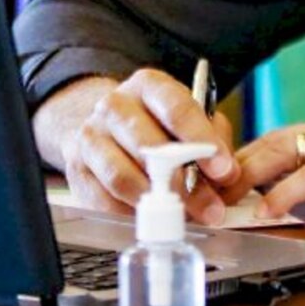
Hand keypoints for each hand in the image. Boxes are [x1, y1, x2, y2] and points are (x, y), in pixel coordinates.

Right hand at [33, 69, 240, 224]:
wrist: (105, 124)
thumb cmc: (159, 121)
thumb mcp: (191, 116)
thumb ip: (213, 137)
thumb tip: (228, 174)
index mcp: (149, 85)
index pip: (177, 109)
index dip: (203, 141)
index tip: (224, 170)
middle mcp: (115, 106)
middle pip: (150, 147)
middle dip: (186, 183)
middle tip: (210, 207)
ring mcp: (90, 137)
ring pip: (123, 176)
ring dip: (157, 204)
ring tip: (184, 219)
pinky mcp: (76, 170)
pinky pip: (104, 200)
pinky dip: (131, 215)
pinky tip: (153, 220)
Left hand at [225, 111, 304, 218]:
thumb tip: (293, 202)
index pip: (284, 137)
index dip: (248, 156)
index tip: (222, 177)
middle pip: (278, 139)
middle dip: (239, 163)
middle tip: (211, 190)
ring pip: (289, 147)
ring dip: (251, 171)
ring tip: (226, 197)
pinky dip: (286, 191)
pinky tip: (267, 210)